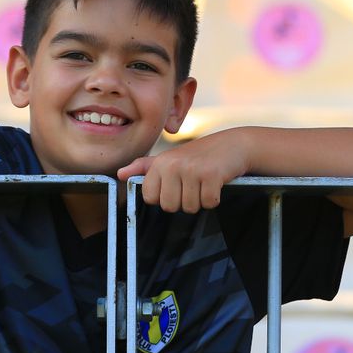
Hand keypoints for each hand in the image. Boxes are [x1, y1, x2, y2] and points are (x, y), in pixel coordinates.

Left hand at [117, 129, 251, 212]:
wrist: (233, 145)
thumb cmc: (199, 155)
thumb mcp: (169, 158)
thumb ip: (144, 167)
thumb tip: (119, 175)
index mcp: (159, 163)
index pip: (150, 198)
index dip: (165, 197)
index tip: (176, 185)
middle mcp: (172, 165)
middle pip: (169, 206)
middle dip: (183, 201)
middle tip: (193, 184)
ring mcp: (192, 169)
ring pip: (190, 207)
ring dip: (200, 199)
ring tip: (204, 182)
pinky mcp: (211, 175)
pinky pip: (208, 203)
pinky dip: (215, 198)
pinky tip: (216, 183)